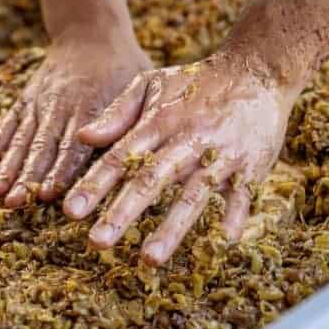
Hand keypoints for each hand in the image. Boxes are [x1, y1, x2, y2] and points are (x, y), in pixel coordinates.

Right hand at [0, 33, 151, 206]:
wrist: (91, 34)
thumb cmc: (123, 69)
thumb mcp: (139, 88)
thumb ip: (130, 121)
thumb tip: (129, 157)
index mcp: (91, 107)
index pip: (74, 146)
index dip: (59, 170)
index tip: (48, 193)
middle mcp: (60, 107)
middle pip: (41, 148)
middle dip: (26, 177)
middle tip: (13, 203)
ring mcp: (39, 105)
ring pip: (21, 140)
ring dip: (6, 168)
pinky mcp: (25, 102)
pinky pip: (6, 127)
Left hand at [64, 52, 298, 265]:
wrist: (257, 69)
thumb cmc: (195, 82)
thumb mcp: (151, 84)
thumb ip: (117, 113)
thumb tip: (82, 138)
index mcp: (157, 123)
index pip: (119, 158)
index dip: (94, 185)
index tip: (70, 212)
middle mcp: (185, 141)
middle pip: (150, 181)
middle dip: (122, 213)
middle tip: (97, 242)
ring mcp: (219, 155)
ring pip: (192, 195)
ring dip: (171, 229)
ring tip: (149, 259)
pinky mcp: (250, 166)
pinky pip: (241, 196)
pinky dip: (233, 217)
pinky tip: (221, 244)